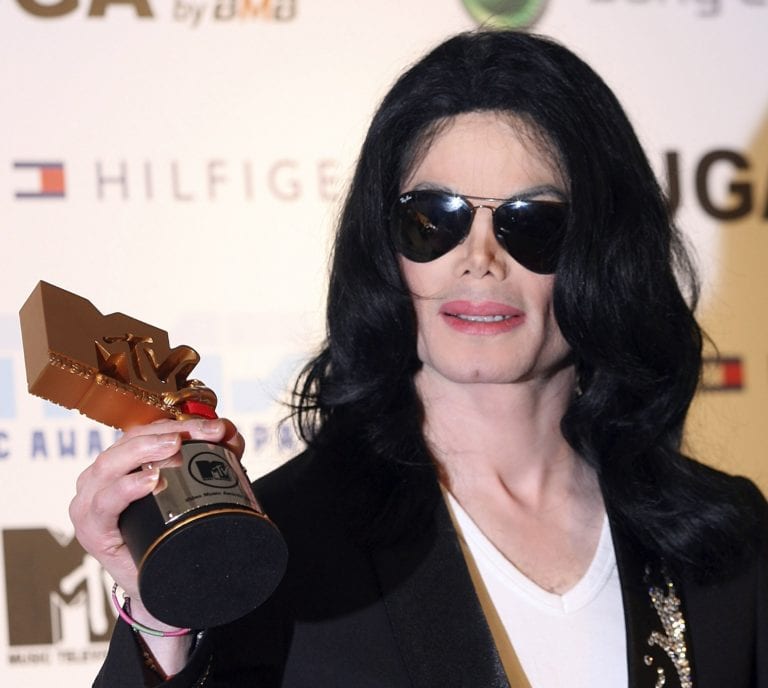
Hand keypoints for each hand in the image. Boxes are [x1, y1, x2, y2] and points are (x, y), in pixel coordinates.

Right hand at [69, 418, 244, 602]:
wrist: (163, 585)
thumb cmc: (172, 531)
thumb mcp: (195, 488)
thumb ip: (213, 457)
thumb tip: (231, 432)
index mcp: (121, 461)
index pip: (149, 431)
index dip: (183, 424)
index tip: (218, 428)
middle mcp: (100, 477)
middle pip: (129, 441)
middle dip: (167, 433)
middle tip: (200, 434)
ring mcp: (91, 502)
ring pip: (109, 464)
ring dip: (144, 451)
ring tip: (174, 447)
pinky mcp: (92, 530)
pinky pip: (103, 503)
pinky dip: (125, 488)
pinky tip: (149, 481)